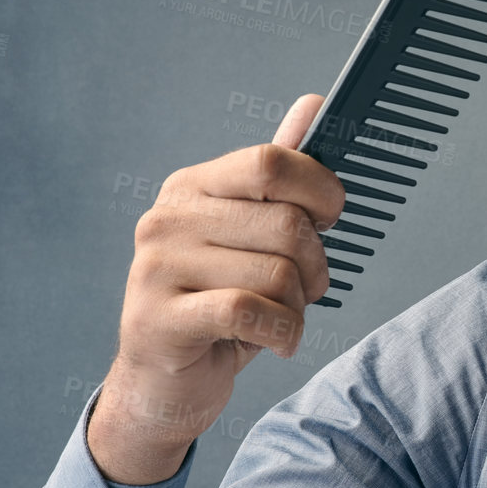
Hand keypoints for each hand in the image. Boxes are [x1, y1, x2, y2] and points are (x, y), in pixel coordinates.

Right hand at [87, 94, 345, 482]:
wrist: (164, 385)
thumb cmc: (219, 306)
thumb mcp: (253, 238)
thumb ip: (280, 175)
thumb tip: (314, 102)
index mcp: (191, 187)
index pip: (271, 162)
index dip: (321, 191)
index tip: (331, 220)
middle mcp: (166, 219)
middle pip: (285, 224)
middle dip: (316, 264)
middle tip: (308, 288)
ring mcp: (155, 268)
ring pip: (276, 273)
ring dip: (299, 307)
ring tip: (283, 319)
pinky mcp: (157, 320)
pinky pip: (250, 312)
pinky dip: (282, 332)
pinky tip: (278, 342)